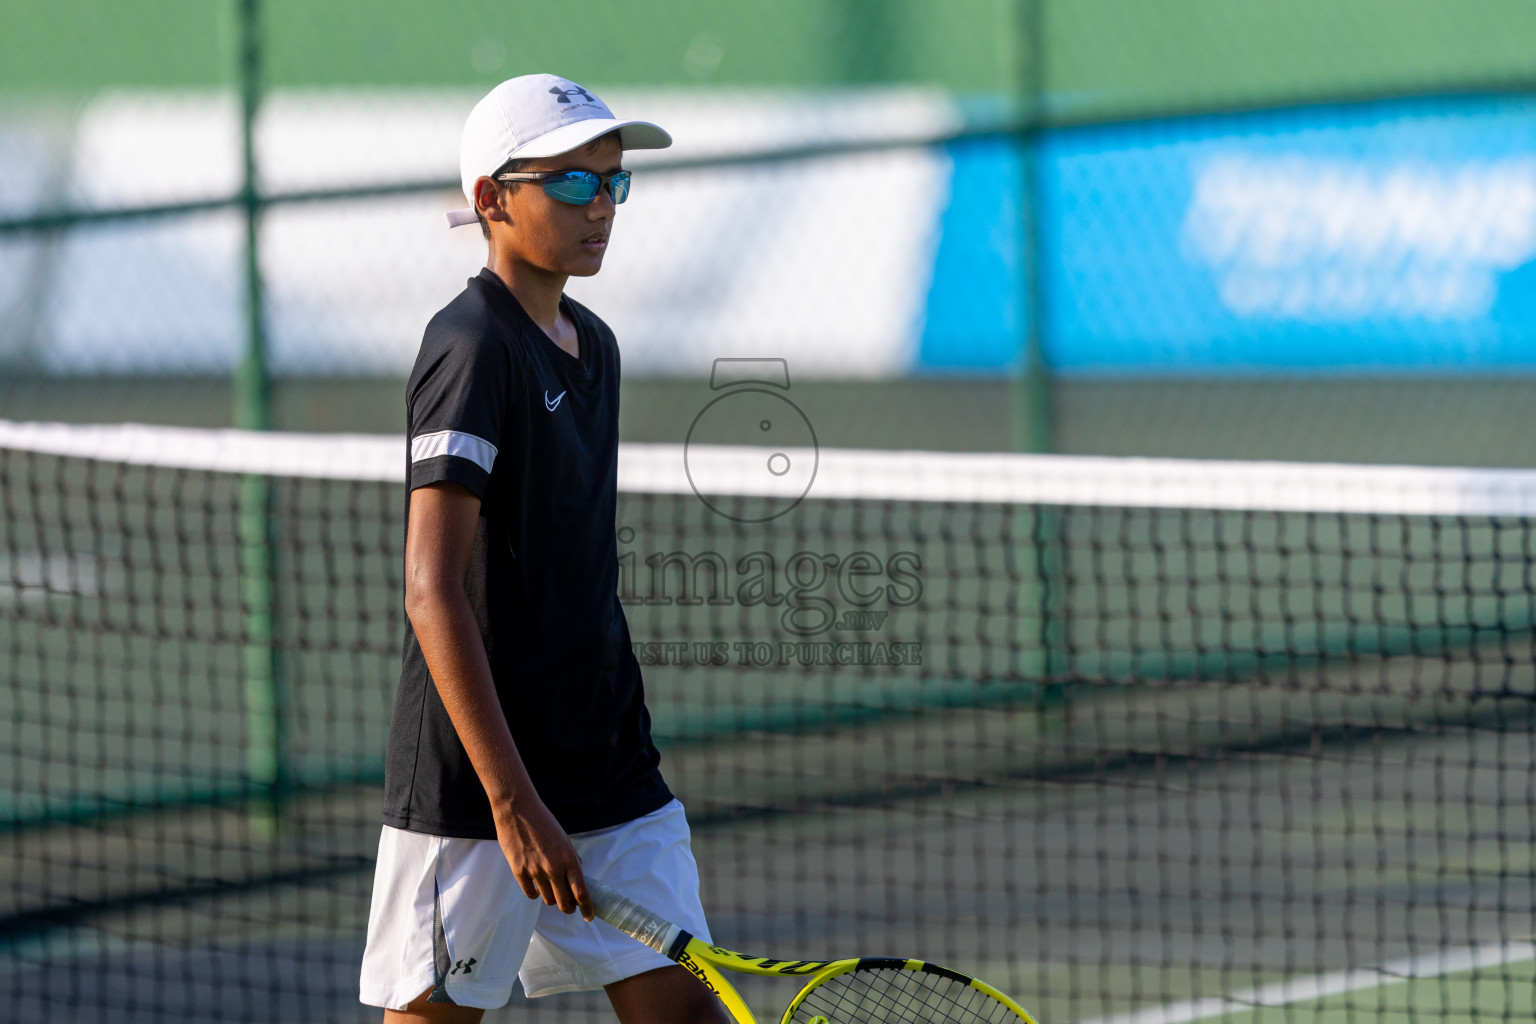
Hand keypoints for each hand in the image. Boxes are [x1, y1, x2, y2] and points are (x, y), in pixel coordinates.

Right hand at [493, 798, 593, 920]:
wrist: (518, 810)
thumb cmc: (543, 821)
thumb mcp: (564, 839)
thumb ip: (571, 858)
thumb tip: (577, 876)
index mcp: (569, 859)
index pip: (581, 892)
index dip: (587, 908)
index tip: (589, 916)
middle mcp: (554, 868)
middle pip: (565, 903)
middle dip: (569, 908)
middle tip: (570, 907)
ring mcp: (535, 871)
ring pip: (547, 900)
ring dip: (552, 899)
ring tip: (551, 890)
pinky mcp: (519, 872)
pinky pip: (530, 893)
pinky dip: (535, 893)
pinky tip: (536, 887)